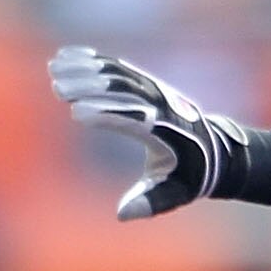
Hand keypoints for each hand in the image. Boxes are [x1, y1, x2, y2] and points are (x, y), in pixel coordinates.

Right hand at [50, 46, 270, 220]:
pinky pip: (118, 67)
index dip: (105, 115)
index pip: (132, 118)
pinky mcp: (148, 82)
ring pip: (117, 72)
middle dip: (88, 85)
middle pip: (121, 88)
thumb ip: (149, 204)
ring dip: (84, 68)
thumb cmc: (191, 177)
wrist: (217, 150)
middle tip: (57, 86)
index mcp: (165, 130)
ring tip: (53, 67)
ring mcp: (154, 89)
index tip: (75, 113)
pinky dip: (92, 60)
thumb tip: (122, 214)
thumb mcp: (174, 195)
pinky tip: (67, 56)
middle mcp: (160, 103)